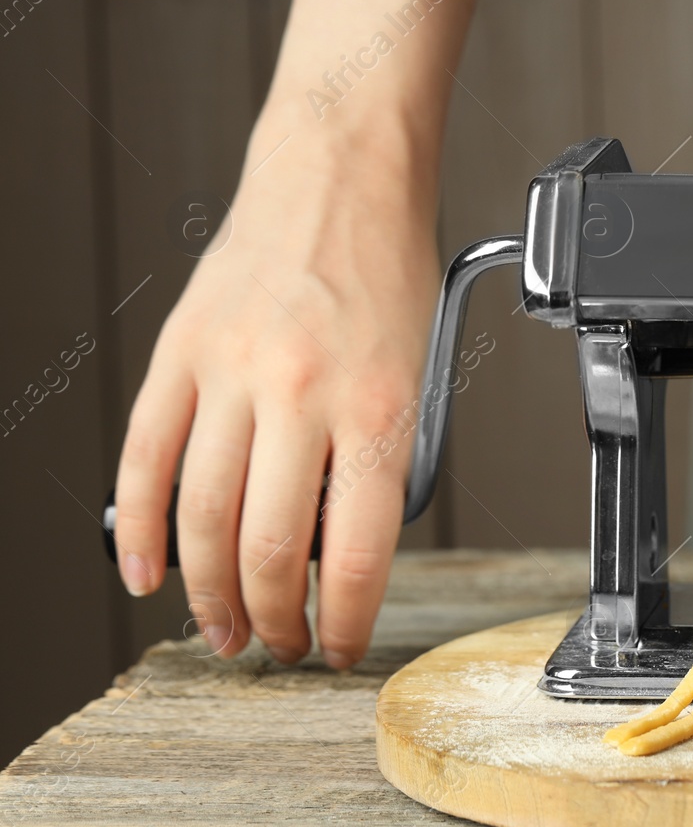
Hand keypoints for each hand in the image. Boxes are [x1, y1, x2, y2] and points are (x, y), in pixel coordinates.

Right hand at [113, 111, 439, 666]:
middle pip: (269, 547)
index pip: (353, 552)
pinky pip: (145, 457)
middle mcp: (302, 393)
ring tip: (222, 629)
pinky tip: (144, 572)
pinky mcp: (180, 353)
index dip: (342, 621)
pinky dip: (138, 527)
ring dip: (206, 591)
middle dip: (273, 619)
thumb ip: (381, 458)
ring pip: (201, 516)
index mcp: (378, 405)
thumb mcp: (420, 374)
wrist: (339, 178)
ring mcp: (232, 372)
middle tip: (276, 646)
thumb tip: (337, 544)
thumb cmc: (386, 275)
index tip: (338, 648)